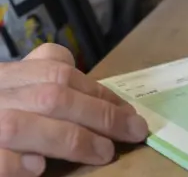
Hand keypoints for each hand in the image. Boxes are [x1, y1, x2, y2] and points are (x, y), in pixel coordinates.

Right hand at [0, 43, 147, 176]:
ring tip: (104, 153)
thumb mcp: (11, 80)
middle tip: (134, 132)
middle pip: (53, 96)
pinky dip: (13, 164)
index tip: (131, 113)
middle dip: (100, 116)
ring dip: (70, 140)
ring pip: (24, 124)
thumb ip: (36, 69)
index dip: (101, 95)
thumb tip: (68, 64)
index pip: (62, 76)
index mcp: (10, 73)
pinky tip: (38, 169)